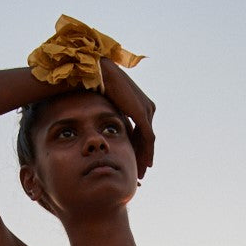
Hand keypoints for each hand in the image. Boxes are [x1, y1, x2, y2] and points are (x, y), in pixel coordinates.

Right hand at [100, 59, 155, 178]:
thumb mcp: (107, 106)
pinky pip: (147, 139)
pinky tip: (144, 165)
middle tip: (140, 174)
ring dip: (145, 158)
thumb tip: (103, 131)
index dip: (138, 149)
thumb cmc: (97, 86)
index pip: (141, 133)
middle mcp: (148, 107)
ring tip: (140, 173)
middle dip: (142, 157)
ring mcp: (147, 110)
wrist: (99, 72)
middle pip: (146, 139)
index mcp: (141, 105)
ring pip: (148, 141)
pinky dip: (146, 152)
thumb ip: (110, 118)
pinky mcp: (143, 114)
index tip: (134, 163)